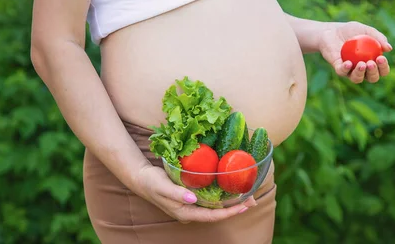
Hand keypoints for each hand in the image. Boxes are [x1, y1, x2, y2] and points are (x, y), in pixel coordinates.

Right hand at [133, 165, 256, 223]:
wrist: (141, 179)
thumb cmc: (152, 182)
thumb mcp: (163, 186)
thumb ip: (177, 193)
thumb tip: (193, 199)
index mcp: (185, 212)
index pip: (212, 216)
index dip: (229, 212)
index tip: (243, 206)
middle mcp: (191, 212)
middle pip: (217, 213)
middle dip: (235, 208)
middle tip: (253, 199)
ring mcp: (191, 205)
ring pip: (216, 207)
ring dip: (232, 202)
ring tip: (248, 196)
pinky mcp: (192, 197)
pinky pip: (211, 200)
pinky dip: (223, 196)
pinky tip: (231, 189)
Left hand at [319, 21, 391, 83]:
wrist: (331, 31)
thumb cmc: (351, 31)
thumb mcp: (366, 30)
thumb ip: (379, 37)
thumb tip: (389, 48)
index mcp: (372, 62)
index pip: (382, 70)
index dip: (384, 67)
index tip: (381, 58)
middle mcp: (362, 70)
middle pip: (372, 78)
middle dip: (374, 73)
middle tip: (371, 63)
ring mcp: (350, 71)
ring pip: (357, 79)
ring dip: (361, 73)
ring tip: (362, 64)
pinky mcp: (338, 68)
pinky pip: (342, 72)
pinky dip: (346, 69)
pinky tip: (348, 63)